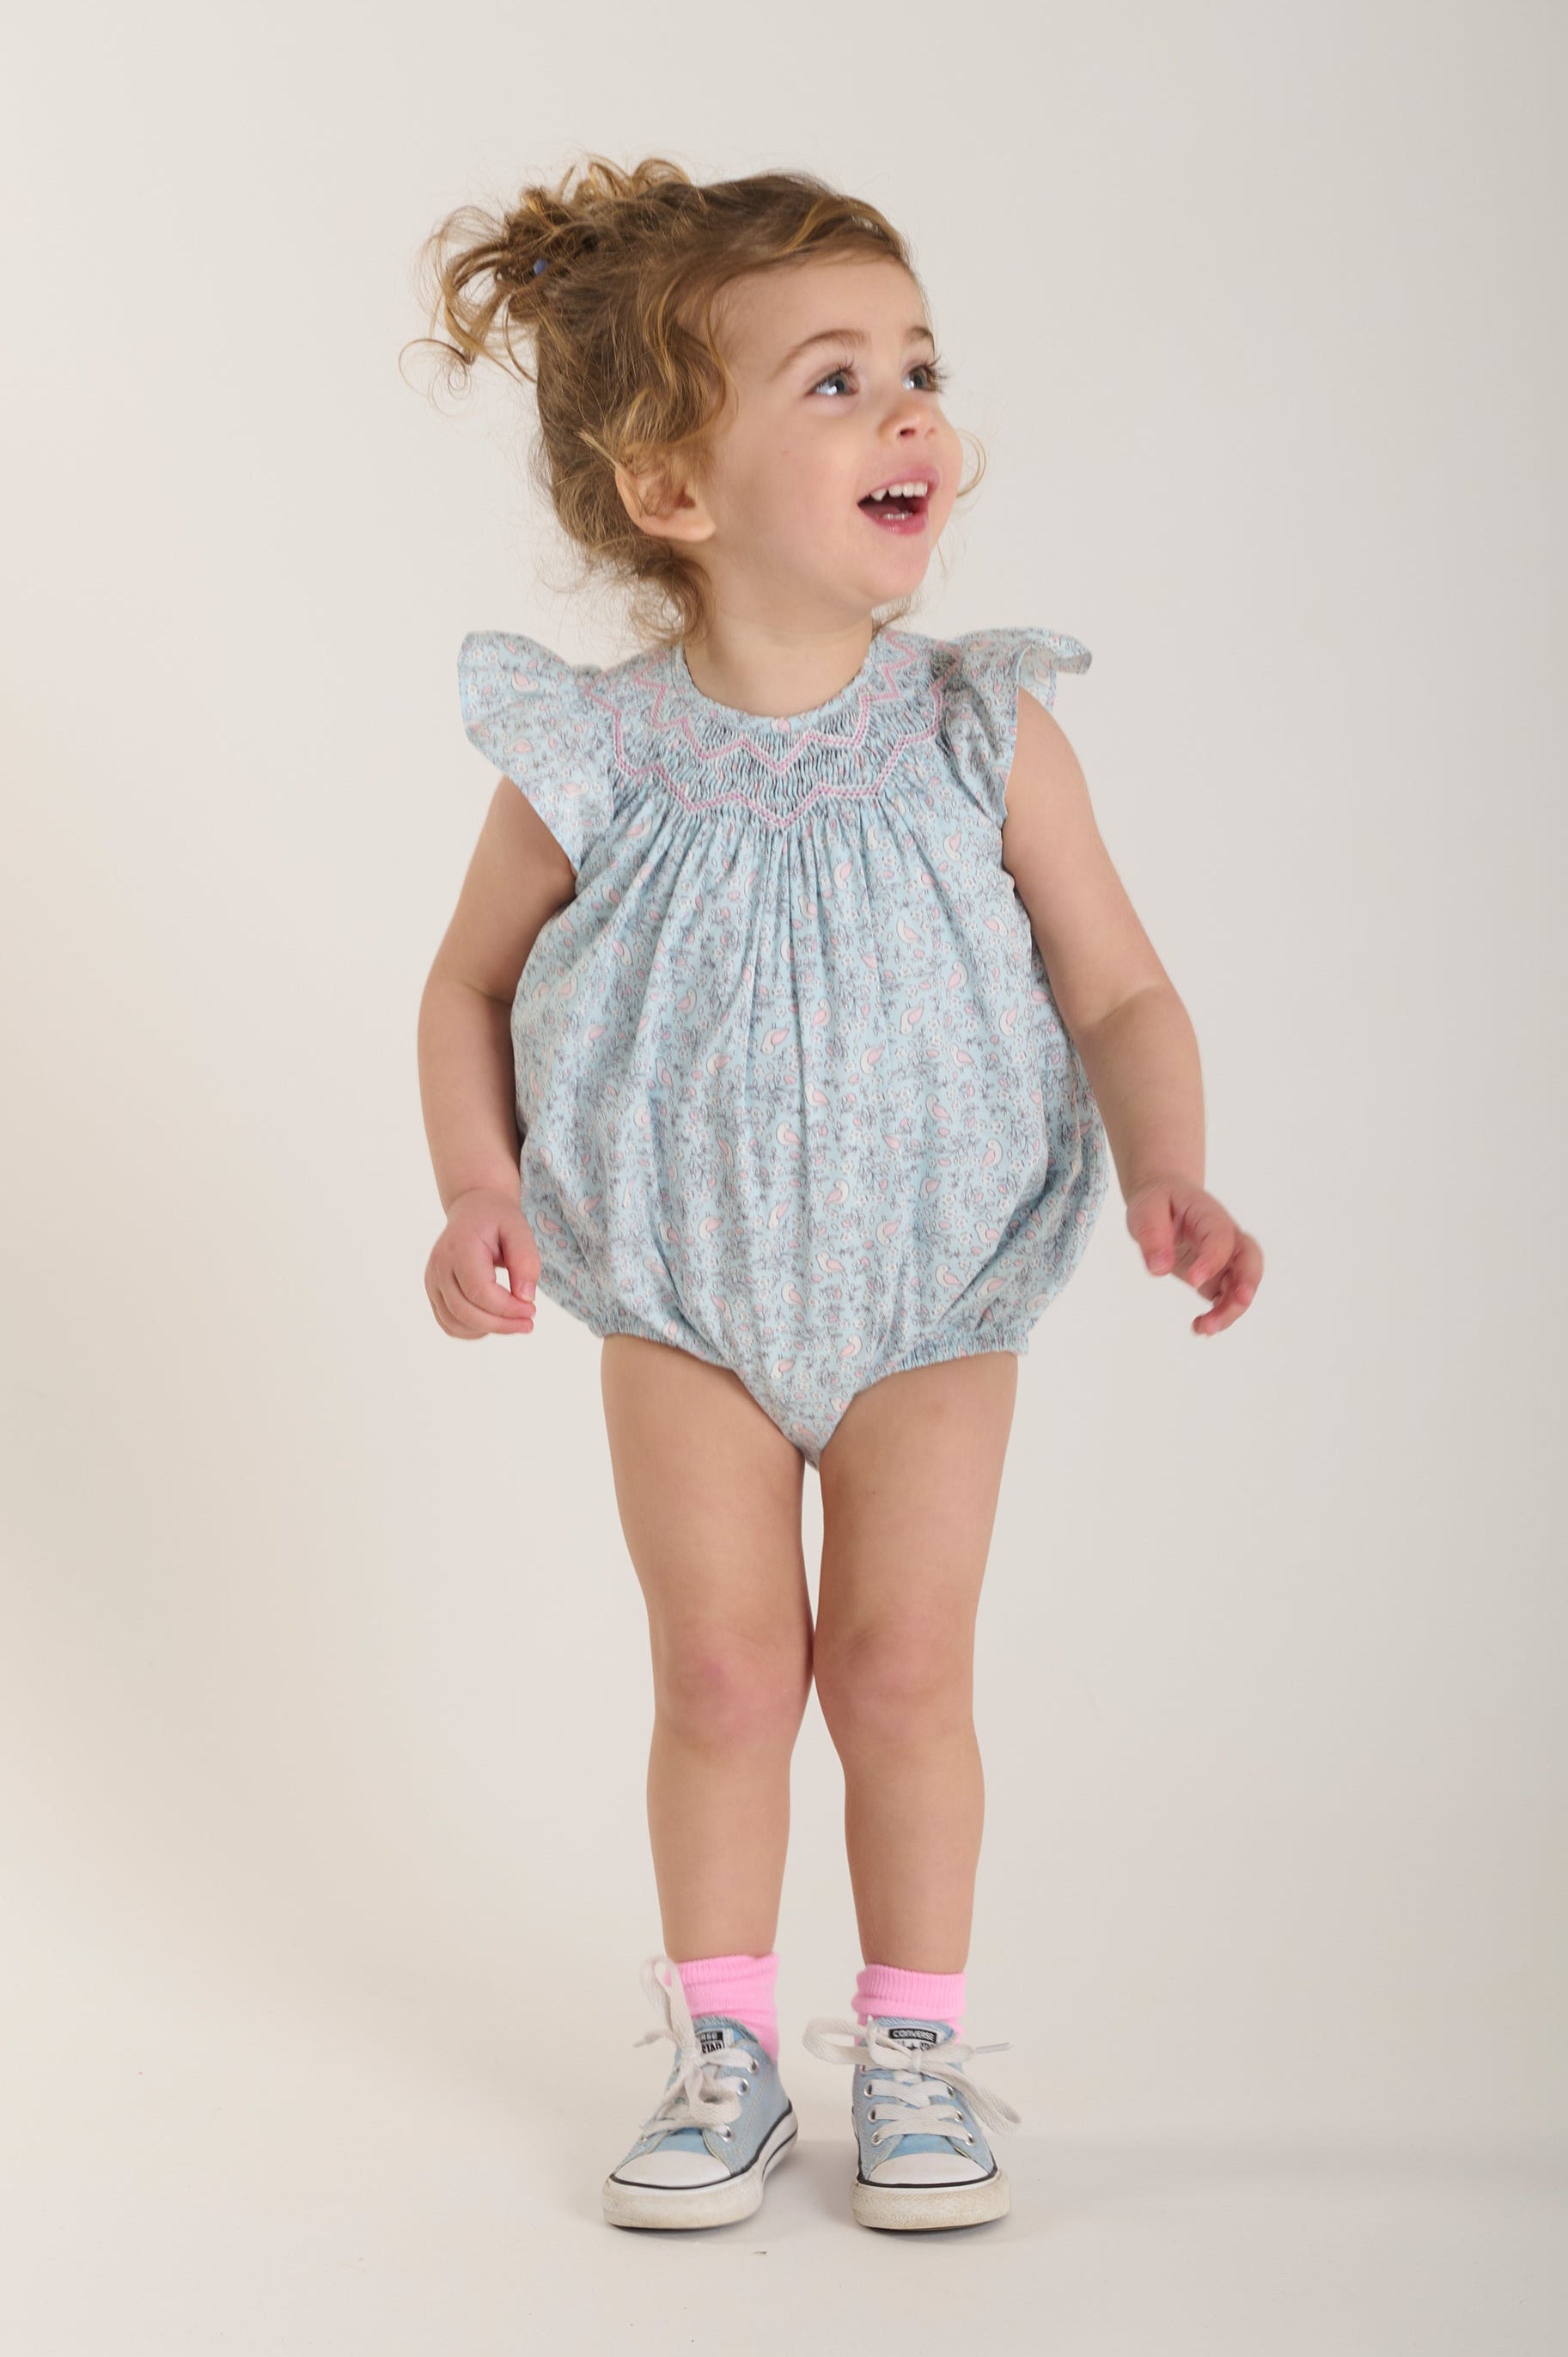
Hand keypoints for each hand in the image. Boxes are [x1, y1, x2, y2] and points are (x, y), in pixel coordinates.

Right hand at [425, 1187, 539, 1339]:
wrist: (473, 1210)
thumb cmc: (497, 1219)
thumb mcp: (519, 1229)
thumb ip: (525, 1261)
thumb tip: (525, 1298)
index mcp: (459, 1248)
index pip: (479, 1291)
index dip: (507, 1308)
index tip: (532, 1310)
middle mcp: (439, 1266)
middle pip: (465, 1311)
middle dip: (501, 1324)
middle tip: (528, 1323)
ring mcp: (432, 1281)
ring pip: (455, 1322)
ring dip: (488, 1330)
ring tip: (514, 1323)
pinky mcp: (434, 1292)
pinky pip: (449, 1323)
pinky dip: (472, 1330)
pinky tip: (494, 1323)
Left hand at [1125, 1177, 1262, 1335]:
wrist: (1166, 1200)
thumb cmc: (1159, 1202)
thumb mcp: (1146, 1209)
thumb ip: (1152, 1235)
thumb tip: (1159, 1269)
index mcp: (1209, 1215)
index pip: (1221, 1237)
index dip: (1213, 1260)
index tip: (1193, 1282)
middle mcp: (1226, 1237)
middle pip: (1250, 1258)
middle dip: (1247, 1282)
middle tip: (1239, 1302)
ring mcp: (1225, 1259)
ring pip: (1242, 1285)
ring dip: (1230, 1309)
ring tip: (1205, 1328)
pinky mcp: (1217, 1277)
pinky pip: (1227, 1299)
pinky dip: (1219, 1316)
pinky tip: (1200, 1328)